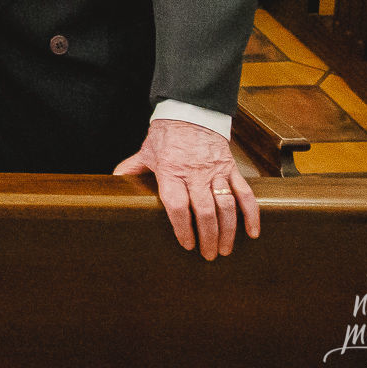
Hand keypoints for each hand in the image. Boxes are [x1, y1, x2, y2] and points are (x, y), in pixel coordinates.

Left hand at [113, 118, 257, 260]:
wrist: (190, 112)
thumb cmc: (166, 136)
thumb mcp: (146, 152)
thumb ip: (132, 169)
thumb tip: (113, 182)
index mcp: (170, 172)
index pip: (177, 205)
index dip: (182, 227)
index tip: (186, 244)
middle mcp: (194, 174)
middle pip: (204, 211)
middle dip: (208, 237)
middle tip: (208, 255)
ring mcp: (215, 172)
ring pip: (226, 206)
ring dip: (228, 231)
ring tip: (225, 249)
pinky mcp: (231, 169)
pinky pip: (245, 194)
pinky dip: (251, 214)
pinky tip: (252, 232)